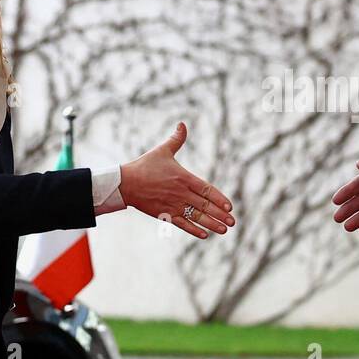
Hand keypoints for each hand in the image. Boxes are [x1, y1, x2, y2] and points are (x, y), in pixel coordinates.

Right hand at [121, 122, 234, 238]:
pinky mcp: (164, 214)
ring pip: (196, 216)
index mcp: (183, 178)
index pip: (207, 190)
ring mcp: (172, 205)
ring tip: (224, 230)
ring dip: (211, 224)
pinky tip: (204, 235)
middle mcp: (180, 193)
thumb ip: (176, 139)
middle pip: (204, 206)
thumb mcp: (162, 151)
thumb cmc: (144, 166)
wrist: (125, 183)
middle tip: (232, 222)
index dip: (219, 198)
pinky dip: (193, 230)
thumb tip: (183, 124)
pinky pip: (182, 224)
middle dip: (220, 214)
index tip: (230, 206)